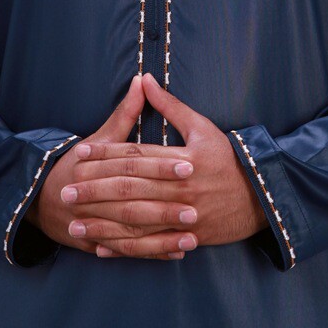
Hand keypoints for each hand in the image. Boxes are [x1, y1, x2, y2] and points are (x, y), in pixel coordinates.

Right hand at [25, 75, 197, 259]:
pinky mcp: (94, 243)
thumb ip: (124, 113)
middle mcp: (89, 197)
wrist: (39, 199)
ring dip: (162, 236)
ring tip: (193, 235)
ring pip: (130, 231)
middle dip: (164, 207)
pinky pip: (126, 250)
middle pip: (131, 202)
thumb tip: (142, 80)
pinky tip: (177, 252)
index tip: (190, 166)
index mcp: (91, 167)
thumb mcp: (99, 137)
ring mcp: (90, 223)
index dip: (160, 166)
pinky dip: (152, 252)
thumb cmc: (75, 165)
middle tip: (196, 208)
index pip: (131, 165)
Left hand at [91, 71, 268, 258]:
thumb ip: (170, 105)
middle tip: (66, 191)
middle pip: (130, 188)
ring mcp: (184, 215)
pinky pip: (151, 245)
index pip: (136, 155)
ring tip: (74, 224)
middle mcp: (181, 188)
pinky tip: (101, 248)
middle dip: (95, 190)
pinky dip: (126, 248)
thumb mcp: (203, 127)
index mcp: (183, 159)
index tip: (79, 154)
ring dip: (103, 224)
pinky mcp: (187, 237)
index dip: (105, 154)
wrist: (262, 196)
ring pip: (136, 220)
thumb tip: (144, 79)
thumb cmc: (229, 158)